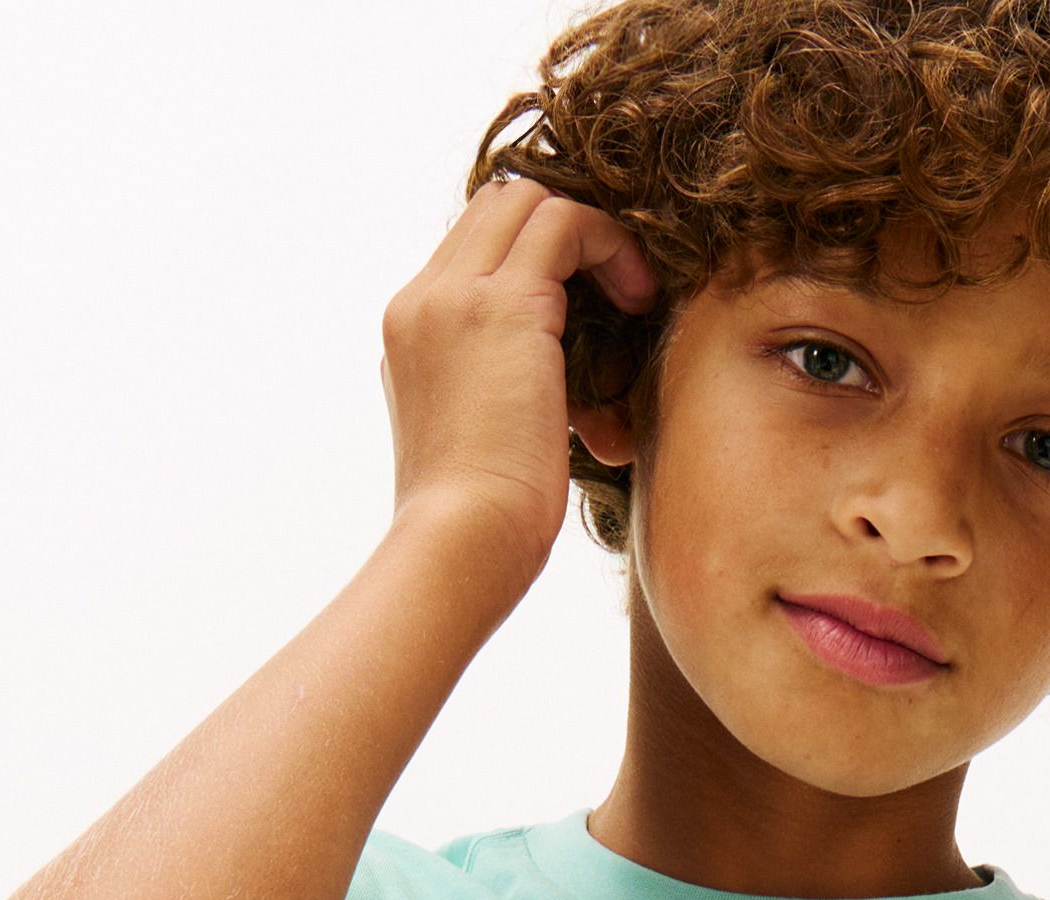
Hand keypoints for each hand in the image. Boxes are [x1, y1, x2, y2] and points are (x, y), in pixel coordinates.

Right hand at [379, 172, 657, 595]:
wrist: (460, 548)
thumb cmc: (480, 528)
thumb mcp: (480, 443)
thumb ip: (499, 392)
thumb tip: (553, 395)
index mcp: (410, 333)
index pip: (471, 249)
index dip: (535, 259)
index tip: (585, 304)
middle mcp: (421, 302)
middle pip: (496, 207)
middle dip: (564, 233)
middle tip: (615, 289)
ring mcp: (454, 297)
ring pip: (528, 201)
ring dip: (591, 237)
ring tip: (633, 298)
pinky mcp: (503, 306)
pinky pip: (566, 225)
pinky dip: (611, 247)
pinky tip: (638, 301)